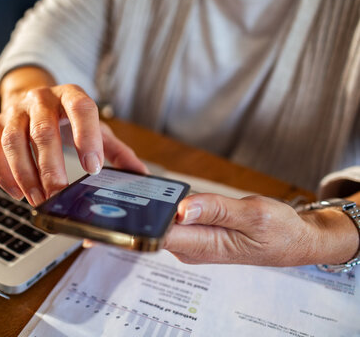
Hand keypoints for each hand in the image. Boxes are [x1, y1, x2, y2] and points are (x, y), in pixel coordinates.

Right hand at [0, 83, 147, 205]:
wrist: (32, 96)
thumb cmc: (66, 117)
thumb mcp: (94, 126)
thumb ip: (115, 150)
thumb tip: (140, 174)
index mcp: (70, 96)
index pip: (80, 109)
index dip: (86, 137)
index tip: (93, 167)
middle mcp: (41, 99)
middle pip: (43, 131)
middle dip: (51, 166)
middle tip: (59, 193)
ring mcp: (16, 111)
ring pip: (14, 141)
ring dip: (25, 174)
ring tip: (38, 199)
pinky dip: (4, 175)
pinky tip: (18, 193)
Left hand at [163, 193, 359, 266]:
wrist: (293, 241)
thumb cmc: (279, 230)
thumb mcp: (254, 215)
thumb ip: (217, 210)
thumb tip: (182, 209)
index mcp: (204, 246)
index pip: (161, 236)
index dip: (147, 217)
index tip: (140, 197)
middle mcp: (192, 249)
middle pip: (158, 228)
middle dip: (151, 206)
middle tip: (147, 183)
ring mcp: (192, 244)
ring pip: (165, 222)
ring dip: (162, 204)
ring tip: (159, 186)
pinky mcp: (195, 237)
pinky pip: (176, 220)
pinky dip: (174, 206)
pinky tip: (175, 194)